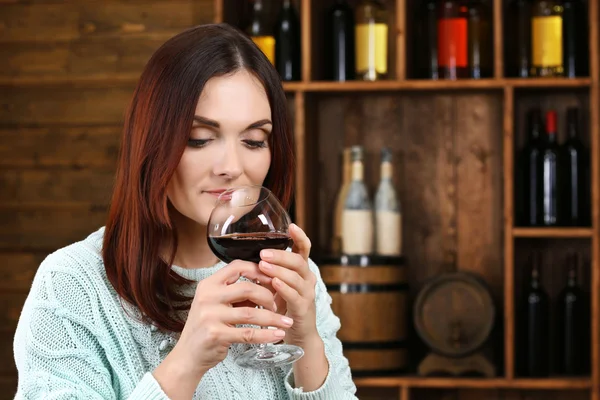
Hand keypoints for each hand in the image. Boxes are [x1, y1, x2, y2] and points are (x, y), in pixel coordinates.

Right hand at [172, 260, 294, 378]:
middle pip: (247, 288)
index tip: (272, 278)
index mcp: (208, 284)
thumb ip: (237, 294)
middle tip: (277, 305)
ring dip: (273, 318)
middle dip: (268, 296)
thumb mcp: (216, 304)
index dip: (258, 270)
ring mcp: (211, 316)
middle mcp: (208, 297)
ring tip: (286, 322)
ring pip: (251, 313)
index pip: (237, 267)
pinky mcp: (216, 335)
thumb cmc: (206, 327)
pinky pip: (248, 333)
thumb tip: (267, 285)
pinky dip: (266, 334)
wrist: (188, 355)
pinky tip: (277, 334)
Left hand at [258, 223, 317, 346]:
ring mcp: (307, 294)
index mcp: (301, 270)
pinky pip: (295, 295)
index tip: (291, 225)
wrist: (297, 335)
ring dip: (279, 270)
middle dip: (281, 255)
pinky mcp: (303, 309)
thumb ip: (268, 271)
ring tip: (264, 265)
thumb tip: (248, 256)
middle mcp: (307, 279)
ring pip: (296, 277)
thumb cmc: (283, 306)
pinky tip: (274, 283)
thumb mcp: (276, 285)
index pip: (304, 249)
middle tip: (264, 253)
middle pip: (299, 261)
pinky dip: (284, 288)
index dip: (299, 237)